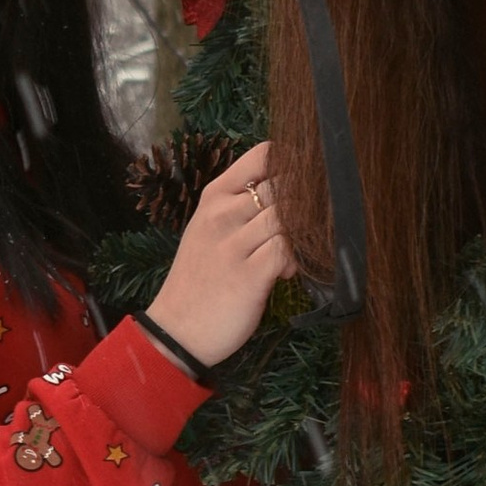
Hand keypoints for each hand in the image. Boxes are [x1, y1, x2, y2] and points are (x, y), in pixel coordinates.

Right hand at [147, 141, 294, 371]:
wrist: (176, 330)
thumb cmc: (198, 279)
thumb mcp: (209, 230)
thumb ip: (241, 207)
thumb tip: (289, 192)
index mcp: (214, 196)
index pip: (262, 156)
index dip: (292, 163)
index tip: (304, 183)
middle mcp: (223, 213)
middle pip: (283, 185)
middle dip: (306, 204)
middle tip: (310, 225)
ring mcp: (235, 244)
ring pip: (289, 216)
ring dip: (303, 234)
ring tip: (294, 253)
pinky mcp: (250, 275)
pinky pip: (288, 250)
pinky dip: (297, 259)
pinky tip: (287, 272)